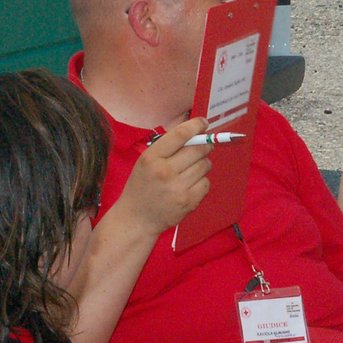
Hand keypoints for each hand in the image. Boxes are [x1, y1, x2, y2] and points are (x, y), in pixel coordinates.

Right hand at [119, 116, 212, 236]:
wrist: (136, 219)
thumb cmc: (141, 187)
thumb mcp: (146, 162)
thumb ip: (167, 147)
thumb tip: (193, 129)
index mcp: (151, 158)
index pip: (179, 135)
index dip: (195, 126)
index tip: (204, 122)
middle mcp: (165, 171)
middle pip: (198, 149)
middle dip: (205, 144)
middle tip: (204, 145)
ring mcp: (178, 188)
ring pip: (205, 165)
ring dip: (202, 164)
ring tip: (190, 169)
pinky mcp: (188, 202)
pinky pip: (206, 183)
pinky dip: (202, 181)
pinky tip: (189, 184)